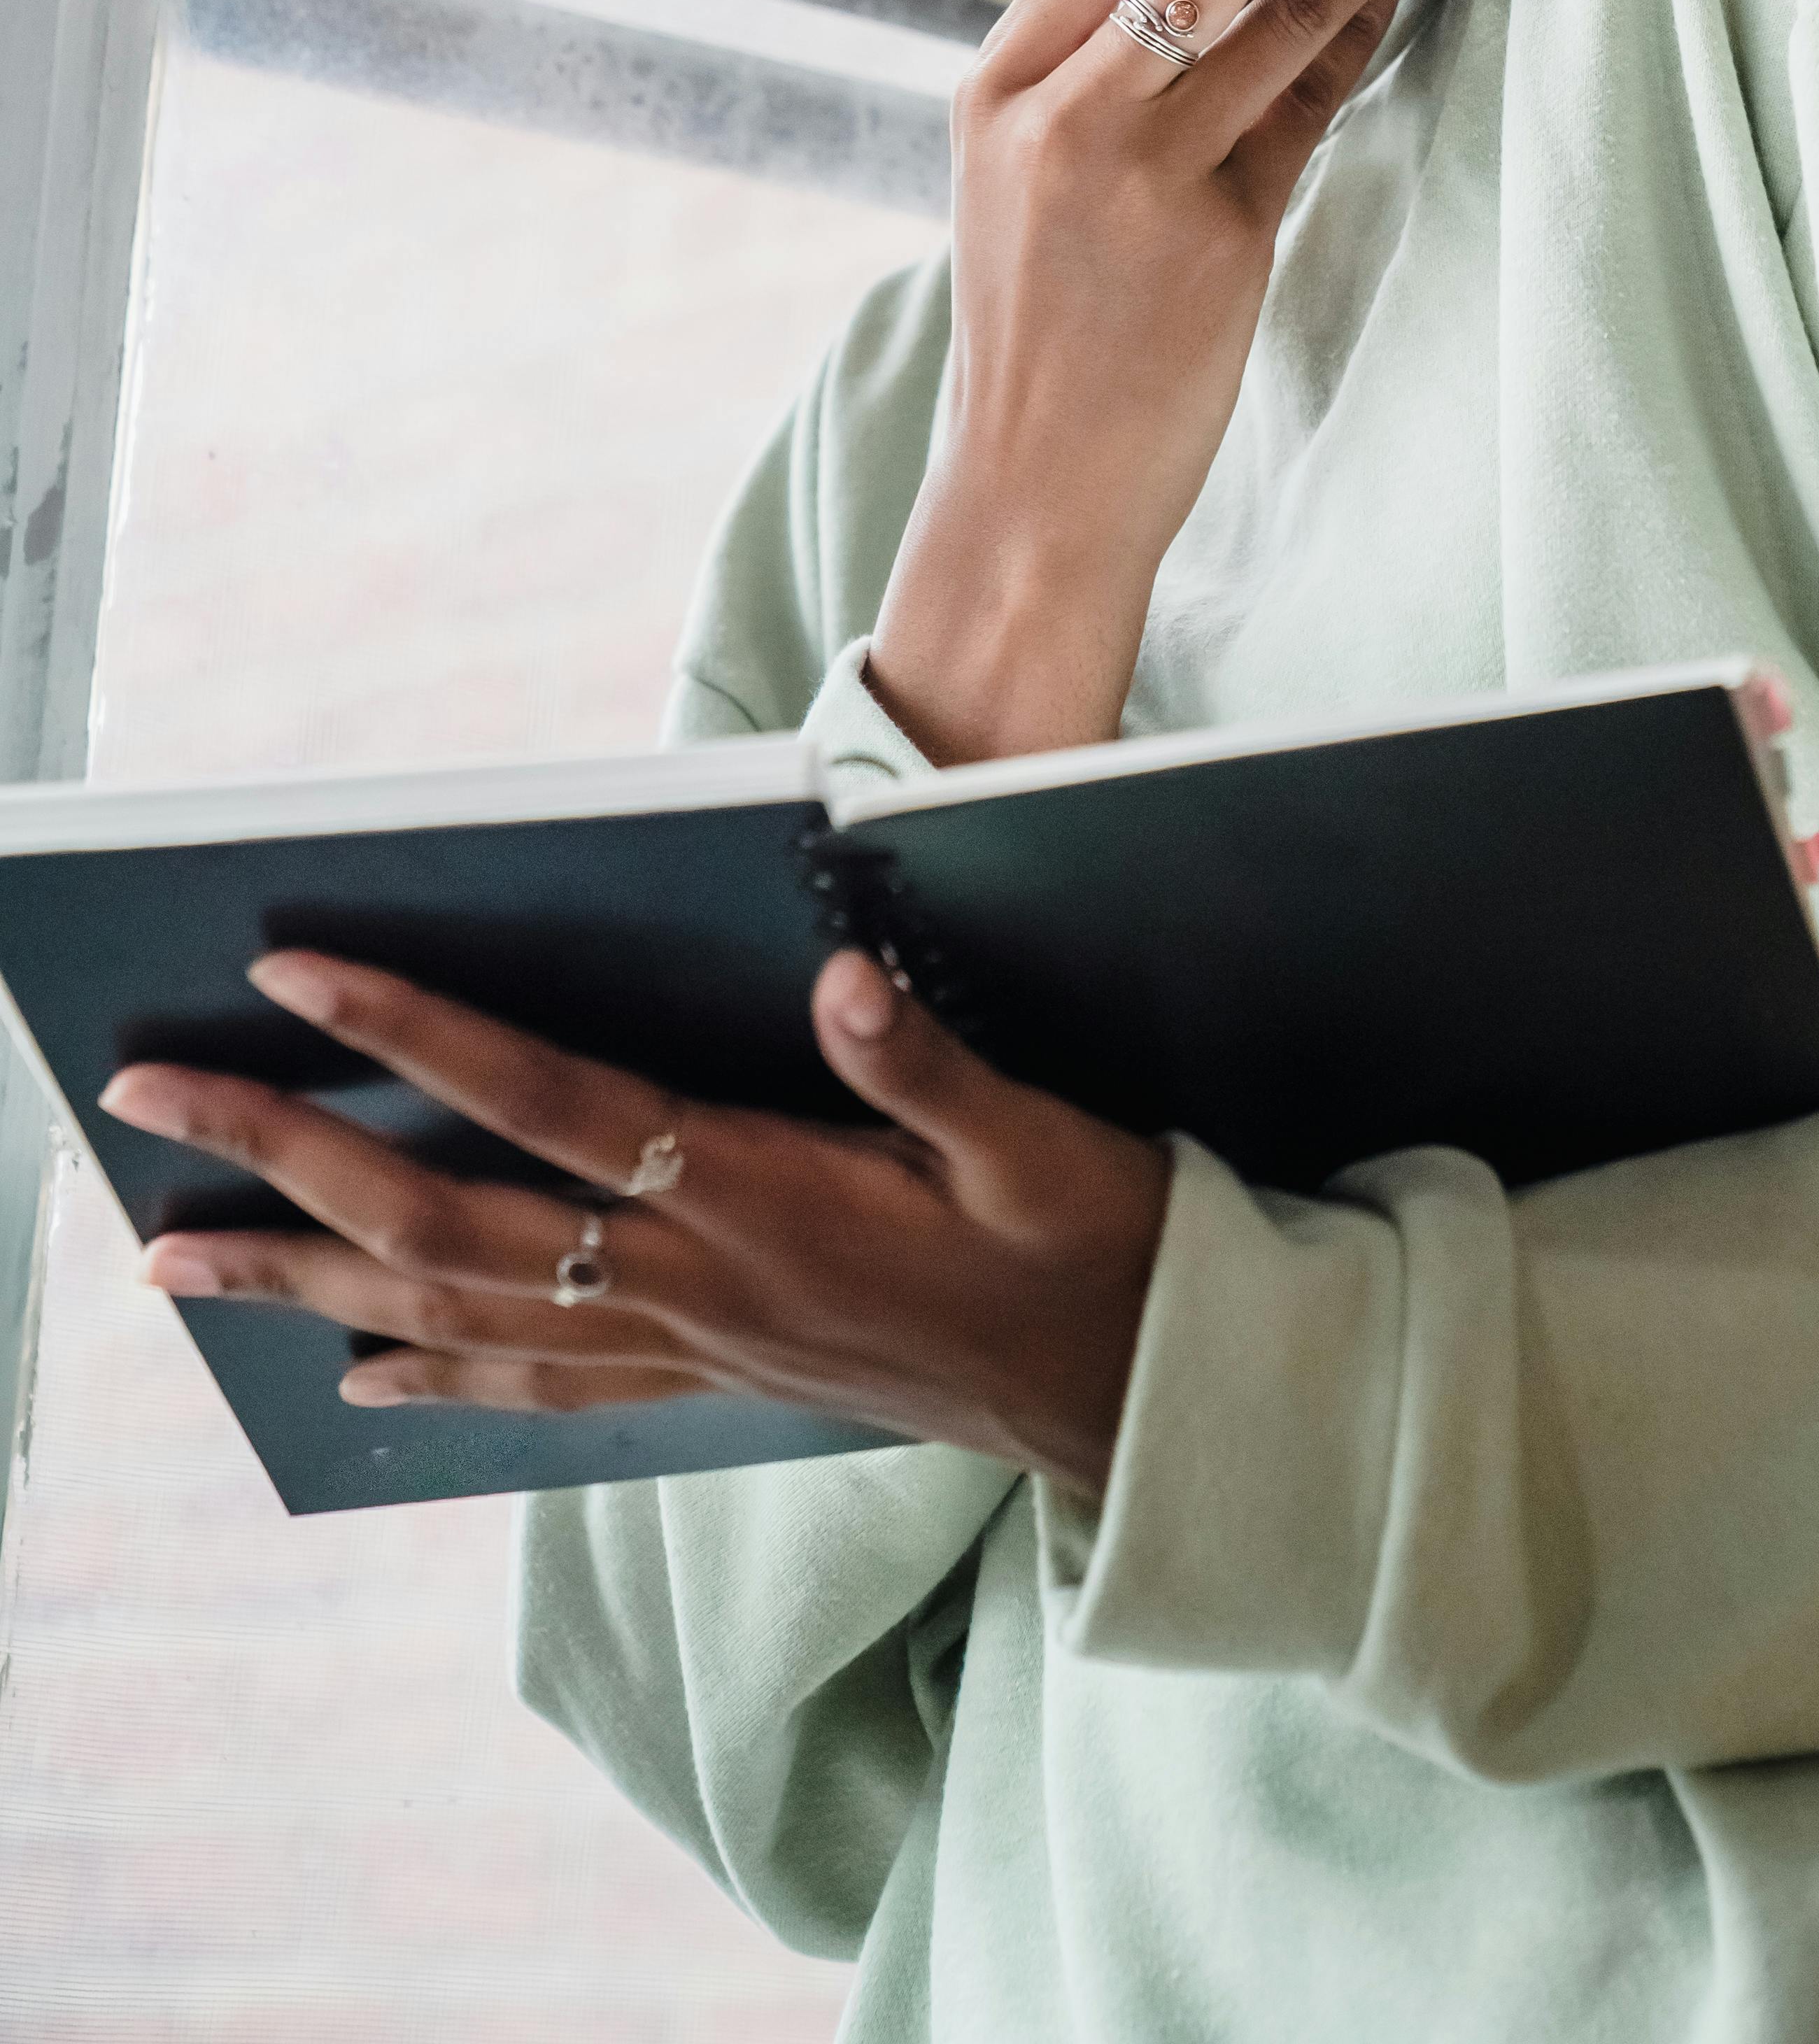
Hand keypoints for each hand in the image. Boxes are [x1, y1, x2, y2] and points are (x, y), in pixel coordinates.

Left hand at [105, 945, 1169, 1486]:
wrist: (1129, 1394)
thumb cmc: (1089, 1243)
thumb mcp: (1038, 1136)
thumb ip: (932, 1059)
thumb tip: (841, 971)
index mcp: (760, 1198)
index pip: (548, 1102)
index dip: (419, 1036)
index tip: (294, 970)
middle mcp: (694, 1281)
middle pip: (444, 1218)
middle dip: (282, 1155)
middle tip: (143, 1103)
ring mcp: (690, 1343)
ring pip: (453, 1311)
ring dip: (302, 1273)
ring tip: (169, 1254)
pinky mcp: (711, 1378)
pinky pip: (534, 1385)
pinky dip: (428, 1371)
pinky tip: (353, 1367)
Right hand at [875, 0, 1477, 763]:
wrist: (1032, 486)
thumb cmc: (1040, 331)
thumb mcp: (1028, 181)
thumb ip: (1094, 73)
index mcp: (1000, 85)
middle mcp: (1064, 111)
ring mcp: (1143, 171)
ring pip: (1280, 16)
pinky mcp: (1222, 235)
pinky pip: (1311, 111)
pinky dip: (1366, 41)